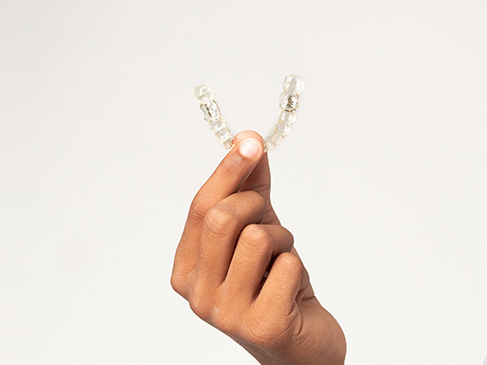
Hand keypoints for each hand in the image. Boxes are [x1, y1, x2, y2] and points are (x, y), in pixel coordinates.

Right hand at [171, 130, 345, 364]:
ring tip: (282, 259)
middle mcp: (197, 295)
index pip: (200, 208)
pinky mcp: (262, 325)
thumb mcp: (258, 232)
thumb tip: (248, 142)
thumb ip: (250, 190)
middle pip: (222, 218)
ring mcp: (226, 314)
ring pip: (256, 238)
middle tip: (270, 216)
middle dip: (255, 203)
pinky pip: (286, 265)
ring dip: (281, 239)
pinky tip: (292, 288)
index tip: (250, 142)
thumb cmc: (275, 289)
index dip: (227, 170)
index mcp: (186, 270)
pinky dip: (296, 266)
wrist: (301, 349)